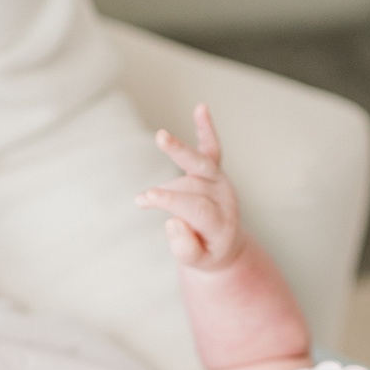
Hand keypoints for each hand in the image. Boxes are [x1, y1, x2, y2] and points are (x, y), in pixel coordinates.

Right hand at [135, 104, 243, 269]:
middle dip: (177, 175)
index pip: (195, 208)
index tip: (145, 198)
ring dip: (180, 150)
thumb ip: (186, 247)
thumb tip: (172, 221)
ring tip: (161, 137)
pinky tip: (201, 108)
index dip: (170, 201)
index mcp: (220, 222)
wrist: (224, 244)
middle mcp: (223, 197)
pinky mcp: (214, 171)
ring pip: (202, 163)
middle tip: (153, 172)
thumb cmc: (206, 252)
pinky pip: (211, 148)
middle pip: (202, 181)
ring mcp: (219, 182)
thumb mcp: (197, 262)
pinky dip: (205, 128)